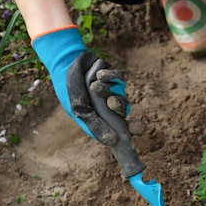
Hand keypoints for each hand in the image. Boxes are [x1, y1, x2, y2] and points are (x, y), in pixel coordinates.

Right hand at [32, 27, 129, 144]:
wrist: (66, 63)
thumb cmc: (70, 89)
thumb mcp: (80, 109)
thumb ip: (95, 125)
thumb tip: (113, 142)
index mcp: (101, 118)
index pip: (120, 130)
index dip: (131, 132)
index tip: (139, 131)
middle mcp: (108, 107)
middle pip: (126, 112)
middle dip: (122, 110)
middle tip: (117, 109)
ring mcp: (113, 92)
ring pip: (122, 95)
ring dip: (107, 90)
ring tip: (94, 85)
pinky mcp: (115, 77)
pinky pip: (120, 78)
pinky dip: (109, 76)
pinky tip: (98, 74)